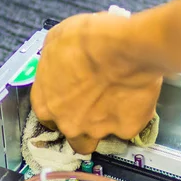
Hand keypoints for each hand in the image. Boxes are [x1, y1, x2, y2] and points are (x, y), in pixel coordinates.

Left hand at [31, 11, 162, 153]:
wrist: (123, 47)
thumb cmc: (86, 39)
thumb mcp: (55, 41)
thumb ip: (53, 63)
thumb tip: (59, 62)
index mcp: (45, 103)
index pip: (46, 116)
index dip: (58, 108)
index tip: (69, 100)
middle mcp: (67, 122)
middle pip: (69, 134)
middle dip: (78, 123)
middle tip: (92, 104)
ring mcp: (96, 130)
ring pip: (94, 140)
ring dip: (100, 128)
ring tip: (113, 108)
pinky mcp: (125, 129)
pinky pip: (127, 128)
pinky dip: (131, 118)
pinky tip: (135, 100)